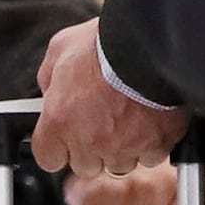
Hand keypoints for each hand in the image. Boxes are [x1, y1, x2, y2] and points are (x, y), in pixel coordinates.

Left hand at [34, 18, 188, 174]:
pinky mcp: (156, 145)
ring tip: (128, 116)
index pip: (48, 157)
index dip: (57, 146)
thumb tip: (50, 91)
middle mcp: (90, 140)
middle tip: (101, 117)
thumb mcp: (61, 49)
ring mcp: (124, 146)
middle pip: (85, 165)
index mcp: (59, 120)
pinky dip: (151, 141)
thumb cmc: (106, 43)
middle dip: (90, 145)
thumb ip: (50, 79)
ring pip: (119, 164)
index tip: (64, 136)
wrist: (150, 40)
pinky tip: (150, 118)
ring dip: (121, 146)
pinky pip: (150, 156)